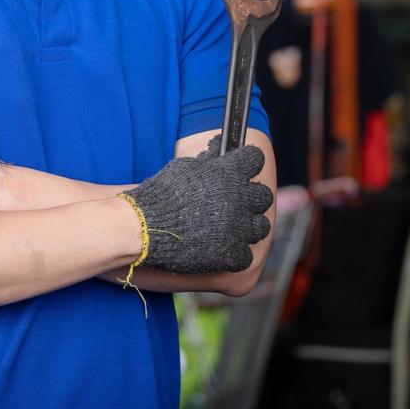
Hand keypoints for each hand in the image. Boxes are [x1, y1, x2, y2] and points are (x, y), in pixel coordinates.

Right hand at [121, 138, 272, 274]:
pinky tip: (220, 248)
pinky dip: (234, 253)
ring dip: (248, 226)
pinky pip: (245, 255)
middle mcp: (241, 199)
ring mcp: (239, 229)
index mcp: (230, 172)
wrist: (145, 227)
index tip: (242, 167)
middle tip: (236, 203)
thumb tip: (218, 153)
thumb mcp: (185, 167)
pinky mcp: (232, 255)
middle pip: (264, 196)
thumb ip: (209, 162)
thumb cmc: (162, 194)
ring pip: (260, 227)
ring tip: (231, 228)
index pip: (255, 159)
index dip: (248, 163)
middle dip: (251, 198)